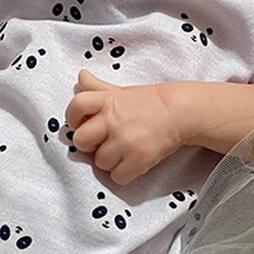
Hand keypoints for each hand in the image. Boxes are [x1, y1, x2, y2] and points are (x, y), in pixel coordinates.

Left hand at [65, 69, 181, 184]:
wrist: (180, 112)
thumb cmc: (150, 103)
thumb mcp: (121, 91)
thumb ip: (98, 87)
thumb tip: (81, 76)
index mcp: (107, 101)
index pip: (76, 106)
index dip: (72, 117)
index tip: (80, 124)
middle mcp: (113, 121)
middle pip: (81, 140)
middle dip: (89, 144)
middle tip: (103, 142)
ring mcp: (125, 141)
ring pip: (99, 162)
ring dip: (109, 160)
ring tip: (122, 151)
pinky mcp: (138, 159)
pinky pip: (117, 177)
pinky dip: (123, 174)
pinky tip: (132, 162)